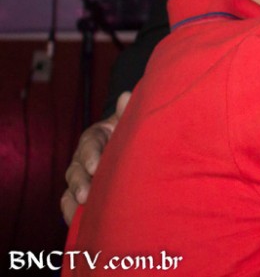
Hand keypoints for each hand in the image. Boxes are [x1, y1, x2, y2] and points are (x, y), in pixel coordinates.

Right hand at [60, 91, 130, 224]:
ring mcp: (80, 176)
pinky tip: (76, 222)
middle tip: (86, 195)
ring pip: (71, 187)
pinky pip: (70, 204)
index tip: (95, 166)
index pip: (89, 144)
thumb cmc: (130, 132)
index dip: (91, 155)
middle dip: (80, 182)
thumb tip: (126, 96)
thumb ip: (127, 112)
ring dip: (74, 199)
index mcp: (95, 137)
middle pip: (76, 169)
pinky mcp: (81, 193)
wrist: (131, 146)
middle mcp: (83, 157)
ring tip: (82, 208)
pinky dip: (71, 213)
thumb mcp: (130, 121)